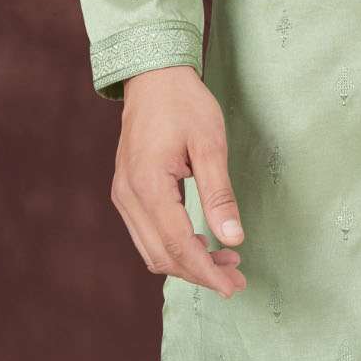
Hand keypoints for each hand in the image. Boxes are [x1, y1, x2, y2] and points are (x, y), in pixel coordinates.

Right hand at [110, 65, 247, 299]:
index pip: (179, 246)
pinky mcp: (126, 192)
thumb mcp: (210, 143)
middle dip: (200, 273)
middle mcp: (128, 197)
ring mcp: (123, 196)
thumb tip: (233, 240)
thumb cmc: (185, 103)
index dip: (207, 271)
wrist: (154, 75)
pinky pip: (147, 234)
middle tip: (236, 278)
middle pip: (163, 257)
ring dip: (186, 262)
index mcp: (148, 186)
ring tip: (225, 262)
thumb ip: (220, 194)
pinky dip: (173, 246)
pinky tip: (200, 241)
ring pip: (152, 251)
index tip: (234, 285)